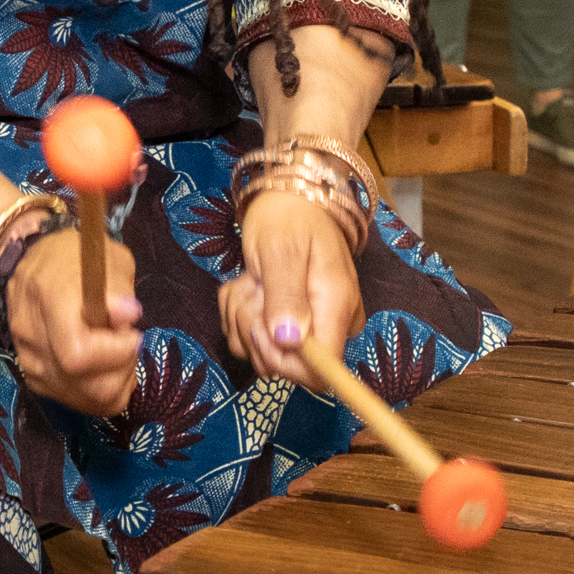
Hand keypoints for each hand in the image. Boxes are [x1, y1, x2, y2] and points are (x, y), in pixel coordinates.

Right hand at [4, 227, 139, 415]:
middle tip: (128, 344)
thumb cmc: (76, 257)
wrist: (32, 264)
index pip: (77, 353)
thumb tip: (128, 316)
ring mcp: (28, 359)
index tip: (132, 332)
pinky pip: (73, 400)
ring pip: (80, 399)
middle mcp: (31, 334)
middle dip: (120, 372)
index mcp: (49, 296)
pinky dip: (97, 391)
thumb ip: (120, 290)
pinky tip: (105, 366)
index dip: (115, 352)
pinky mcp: (32, 376)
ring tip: (117, 353)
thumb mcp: (109, 258)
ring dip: (112, 383)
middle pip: (82, 384)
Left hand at [218, 192, 362, 391]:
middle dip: (252, 329)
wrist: (289, 202)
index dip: (283, 361)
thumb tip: (289, 341)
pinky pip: (250, 340)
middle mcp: (327, 326)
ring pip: (260, 354)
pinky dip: (238, 314)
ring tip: (250, 280)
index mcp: (336, 309)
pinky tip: (247, 286)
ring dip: (241, 317)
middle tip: (252, 287)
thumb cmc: (289, 219)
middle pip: (284, 366)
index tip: (262, 324)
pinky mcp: (285, 327)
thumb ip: (286, 295)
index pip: (320, 371)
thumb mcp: (282, 251)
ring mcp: (306, 329)